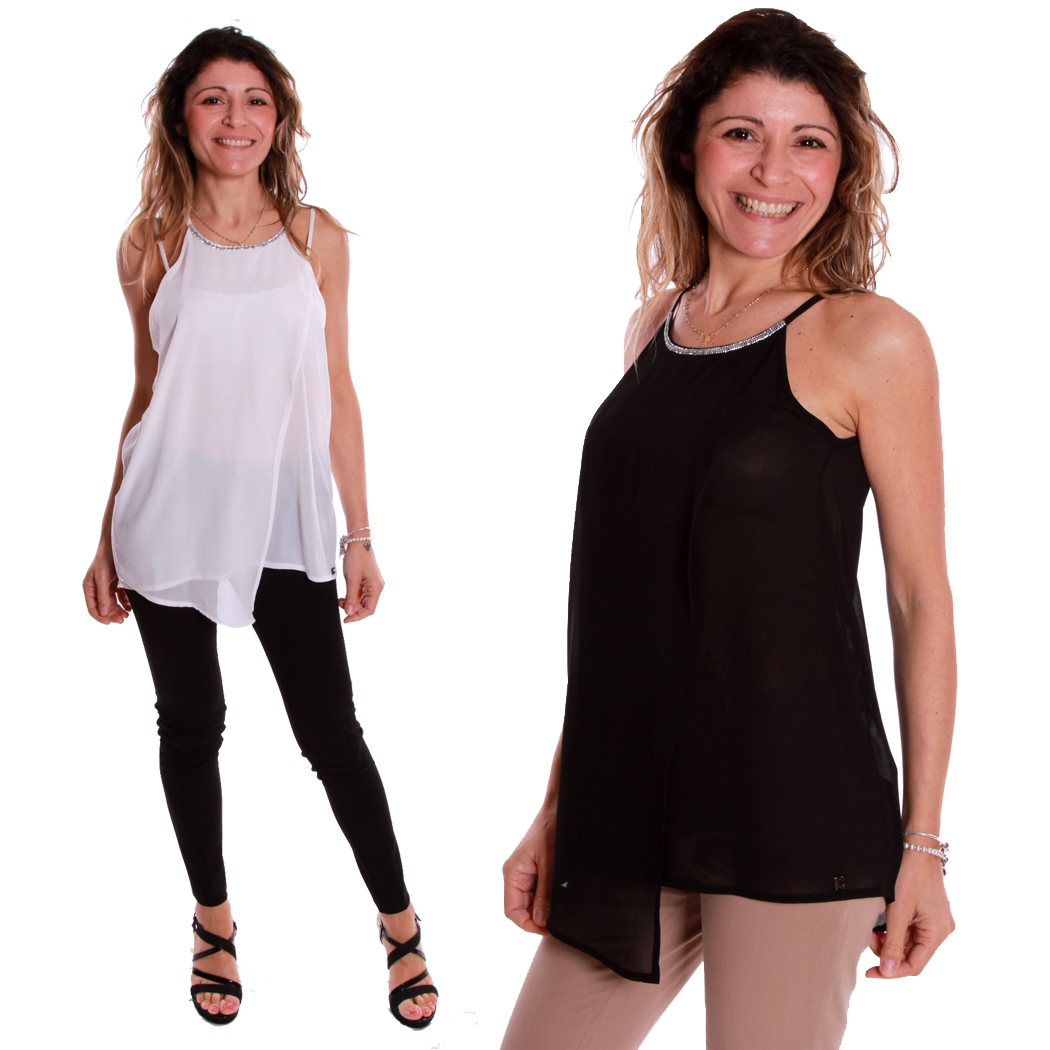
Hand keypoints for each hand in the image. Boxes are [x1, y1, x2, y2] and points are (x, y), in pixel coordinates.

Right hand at [83, 544, 130, 623]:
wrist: (116, 545)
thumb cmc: (105, 559)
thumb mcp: (103, 578)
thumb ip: (103, 596)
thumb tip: (103, 612)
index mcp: (89, 588)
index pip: (92, 607)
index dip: (100, 616)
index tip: (109, 622)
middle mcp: (97, 588)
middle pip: (104, 607)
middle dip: (112, 614)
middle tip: (122, 619)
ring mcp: (106, 586)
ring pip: (112, 603)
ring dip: (118, 610)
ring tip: (126, 615)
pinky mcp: (115, 583)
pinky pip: (119, 596)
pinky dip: (124, 602)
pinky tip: (129, 607)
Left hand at [339, 541, 383, 621]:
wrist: (358, 542)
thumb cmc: (357, 557)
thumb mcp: (352, 578)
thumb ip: (351, 597)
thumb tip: (350, 612)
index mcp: (376, 587)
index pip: (369, 609)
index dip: (358, 616)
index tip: (346, 619)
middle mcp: (376, 587)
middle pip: (366, 606)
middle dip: (353, 609)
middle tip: (340, 607)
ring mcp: (371, 584)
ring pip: (362, 601)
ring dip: (351, 603)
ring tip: (339, 602)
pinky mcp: (365, 581)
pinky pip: (359, 594)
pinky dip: (351, 597)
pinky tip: (343, 598)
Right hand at [503, 809, 555, 934]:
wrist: (558, 808)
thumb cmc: (552, 829)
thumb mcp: (550, 864)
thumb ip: (545, 893)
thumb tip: (541, 920)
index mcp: (513, 873)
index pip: (512, 911)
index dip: (528, 924)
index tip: (548, 929)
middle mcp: (516, 874)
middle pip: (521, 908)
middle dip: (538, 917)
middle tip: (558, 921)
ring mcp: (525, 872)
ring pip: (531, 902)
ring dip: (544, 908)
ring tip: (561, 908)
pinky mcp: (535, 869)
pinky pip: (538, 891)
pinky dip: (548, 898)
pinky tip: (560, 897)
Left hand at [865, 848, 954, 978]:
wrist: (916, 844)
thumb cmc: (908, 873)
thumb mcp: (898, 910)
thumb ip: (894, 942)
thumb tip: (888, 971)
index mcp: (938, 932)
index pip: (915, 965)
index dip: (892, 972)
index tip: (870, 972)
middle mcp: (940, 929)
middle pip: (912, 954)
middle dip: (887, 951)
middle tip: (866, 938)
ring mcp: (934, 920)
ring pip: (909, 942)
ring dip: (889, 940)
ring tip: (871, 929)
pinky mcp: (927, 911)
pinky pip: (910, 929)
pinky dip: (894, 929)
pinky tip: (880, 923)